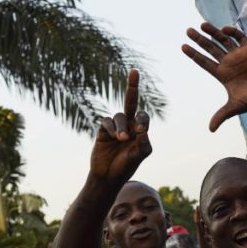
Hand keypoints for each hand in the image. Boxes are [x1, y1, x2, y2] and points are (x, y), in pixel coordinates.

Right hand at [90, 69, 151, 187]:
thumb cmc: (126, 166)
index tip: (140, 131)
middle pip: (130, 101)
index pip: (143, 116)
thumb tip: (143, 130)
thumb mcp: (139, 156)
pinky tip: (112, 137)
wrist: (108, 176)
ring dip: (121, 127)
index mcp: (140, 129)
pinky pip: (106, 121)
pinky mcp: (102, 129)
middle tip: (134, 71)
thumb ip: (143, 144)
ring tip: (122, 139)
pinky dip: (110, 128)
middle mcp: (128, 124)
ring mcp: (115, 126)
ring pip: (119, 116)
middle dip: (132, 86)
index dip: (142, 121)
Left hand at [182, 23, 246, 130]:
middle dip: (199, 40)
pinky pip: (239, 37)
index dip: (194, 54)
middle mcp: (229, 63)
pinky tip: (224, 30)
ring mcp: (239, 55)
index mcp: (223, 74)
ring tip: (201, 25)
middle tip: (188, 31)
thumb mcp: (236, 106)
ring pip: (222, 40)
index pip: (204, 62)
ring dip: (213, 32)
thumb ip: (222, 115)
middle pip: (210, 48)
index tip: (183, 46)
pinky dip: (231, 32)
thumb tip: (210, 129)